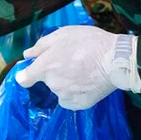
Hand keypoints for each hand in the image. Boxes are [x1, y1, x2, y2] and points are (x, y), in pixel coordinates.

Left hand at [15, 26, 140, 109]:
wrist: (116, 60)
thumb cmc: (89, 43)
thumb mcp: (62, 35)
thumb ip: (41, 46)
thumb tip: (27, 55)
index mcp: (45, 67)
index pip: (24, 79)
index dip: (26, 75)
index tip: (29, 73)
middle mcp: (52, 84)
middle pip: (47, 81)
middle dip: (55, 72)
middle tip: (72, 61)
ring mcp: (66, 96)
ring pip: (60, 90)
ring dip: (66, 83)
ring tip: (83, 71)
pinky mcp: (80, 105)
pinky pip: (71, 99)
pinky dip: (76, 93)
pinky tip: (86, 82)